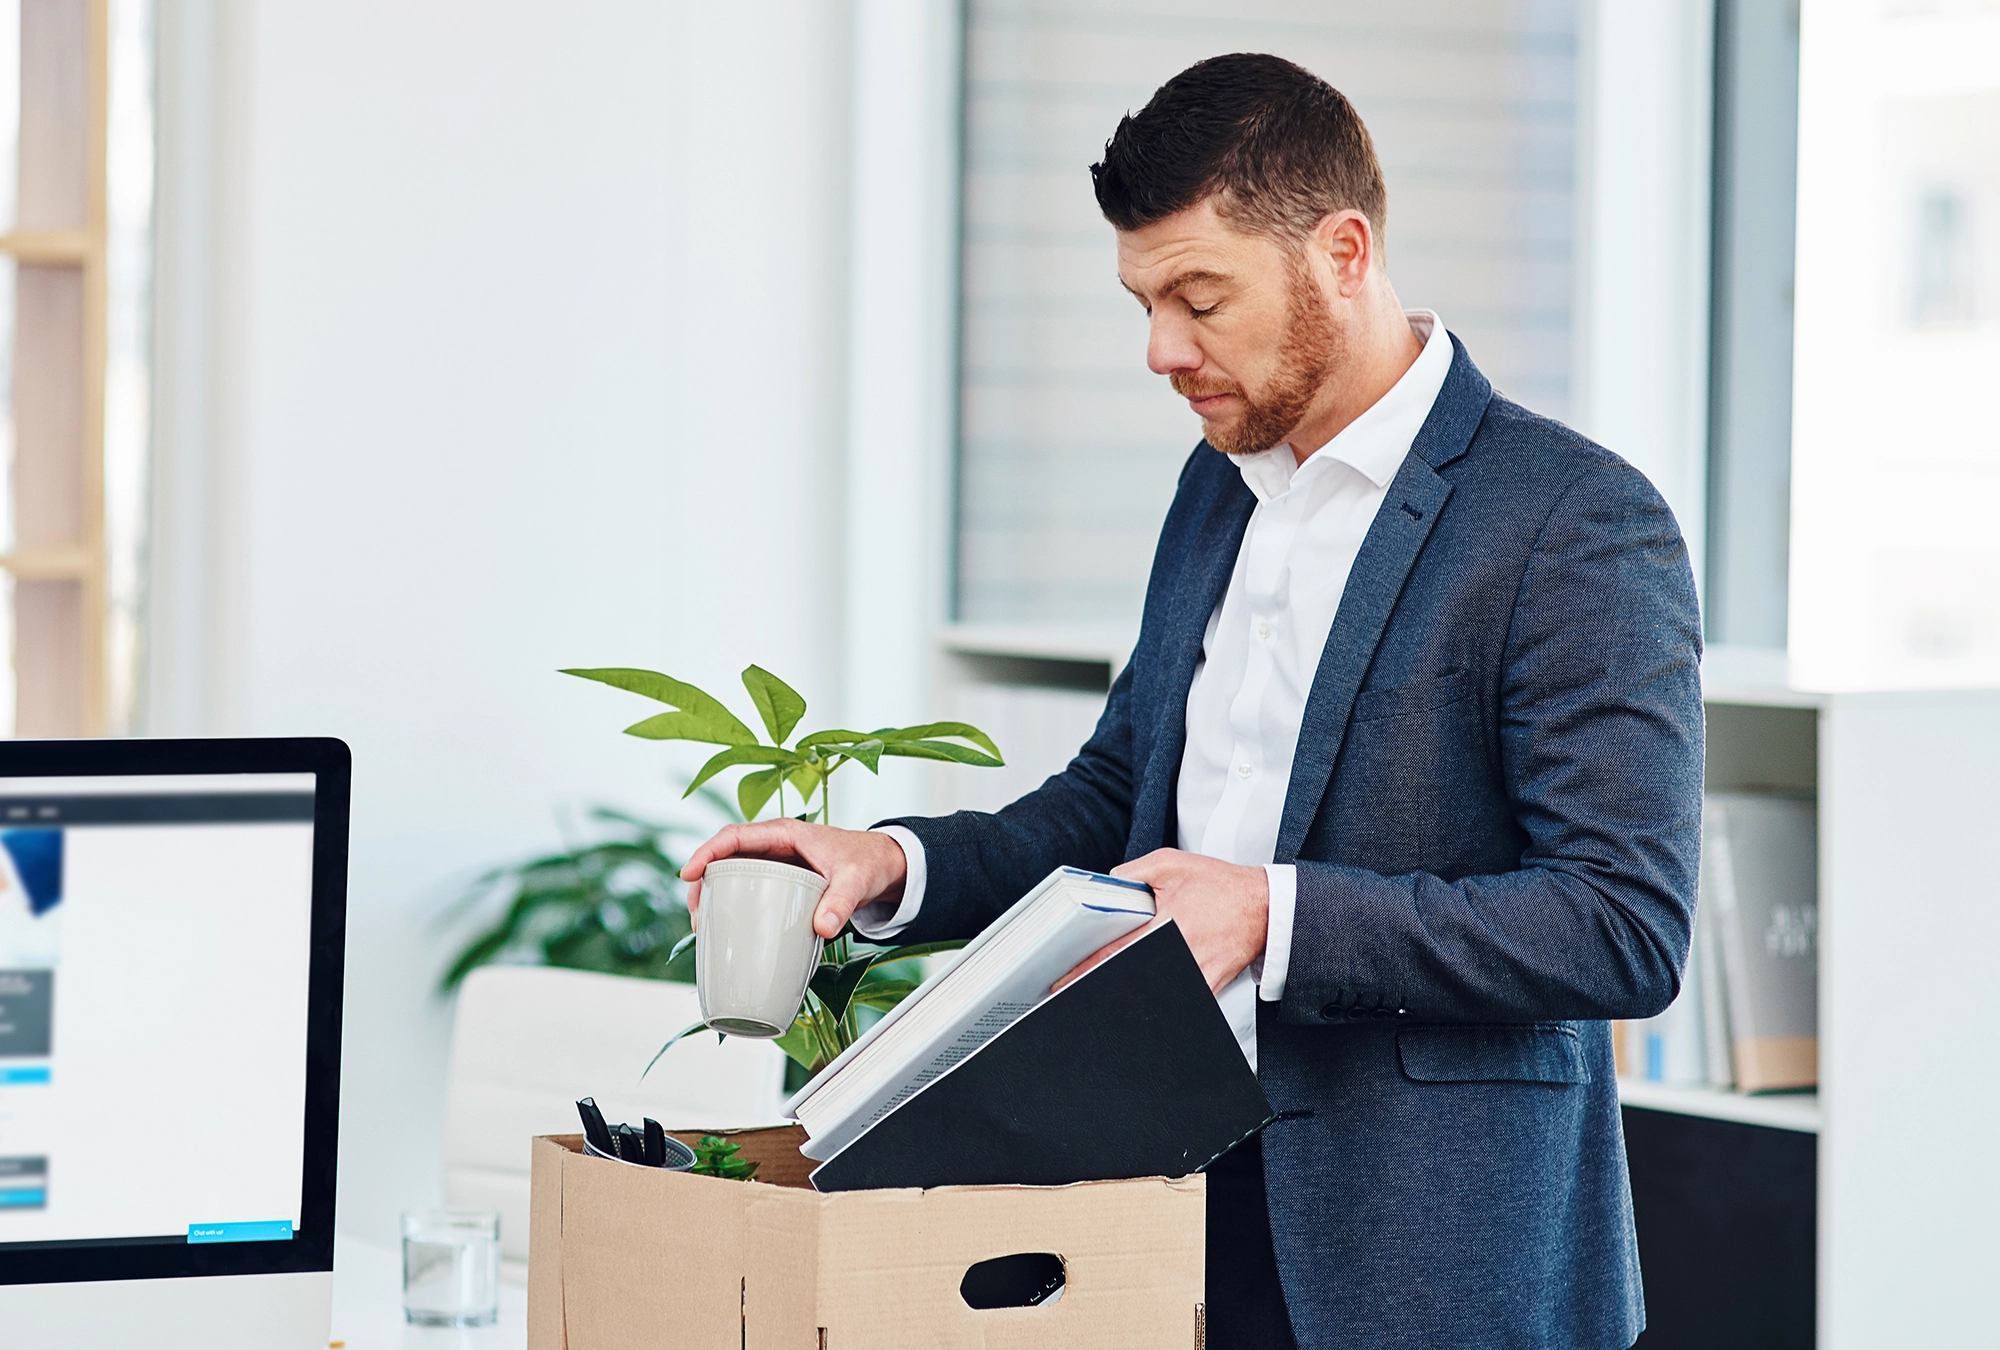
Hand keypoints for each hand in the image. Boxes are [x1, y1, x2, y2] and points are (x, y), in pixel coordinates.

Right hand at [681, 820, 907, 939]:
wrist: (882, 865)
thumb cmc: (867, 862)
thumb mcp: (855, 880)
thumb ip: (841, 902)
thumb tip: (823, 928)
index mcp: (785, 833)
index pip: (735, 836)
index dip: (707, 851)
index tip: (688, 873)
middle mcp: (774, 844)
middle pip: (724, 856)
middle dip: (702, 880)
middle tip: (695, 913)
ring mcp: (774, 861)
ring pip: (731, 871)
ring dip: (711, 893)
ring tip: (702, 925)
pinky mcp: (779, 878)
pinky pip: (746, 885)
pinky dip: (730, 901)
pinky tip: (724, 926)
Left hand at [1057, 848, 1268, 993]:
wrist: (1264, 908)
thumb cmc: (1220, 885)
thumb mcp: (1170, 864)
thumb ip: (1131, 874)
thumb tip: (1104, 888)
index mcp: (1166, 924)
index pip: (1114, 954)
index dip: (1084, 971)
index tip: (1062, 982)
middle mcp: (1178, 954)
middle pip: (1128, 979)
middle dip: (1097, 987)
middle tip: (1070, 993)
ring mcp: (1193, 975)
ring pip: (1151, 994)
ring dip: (1125, 995)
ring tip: (1095, 996)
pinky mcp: (1206, 986)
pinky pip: (1176, 997)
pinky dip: (1155, 1000)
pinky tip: (1138, 1001)